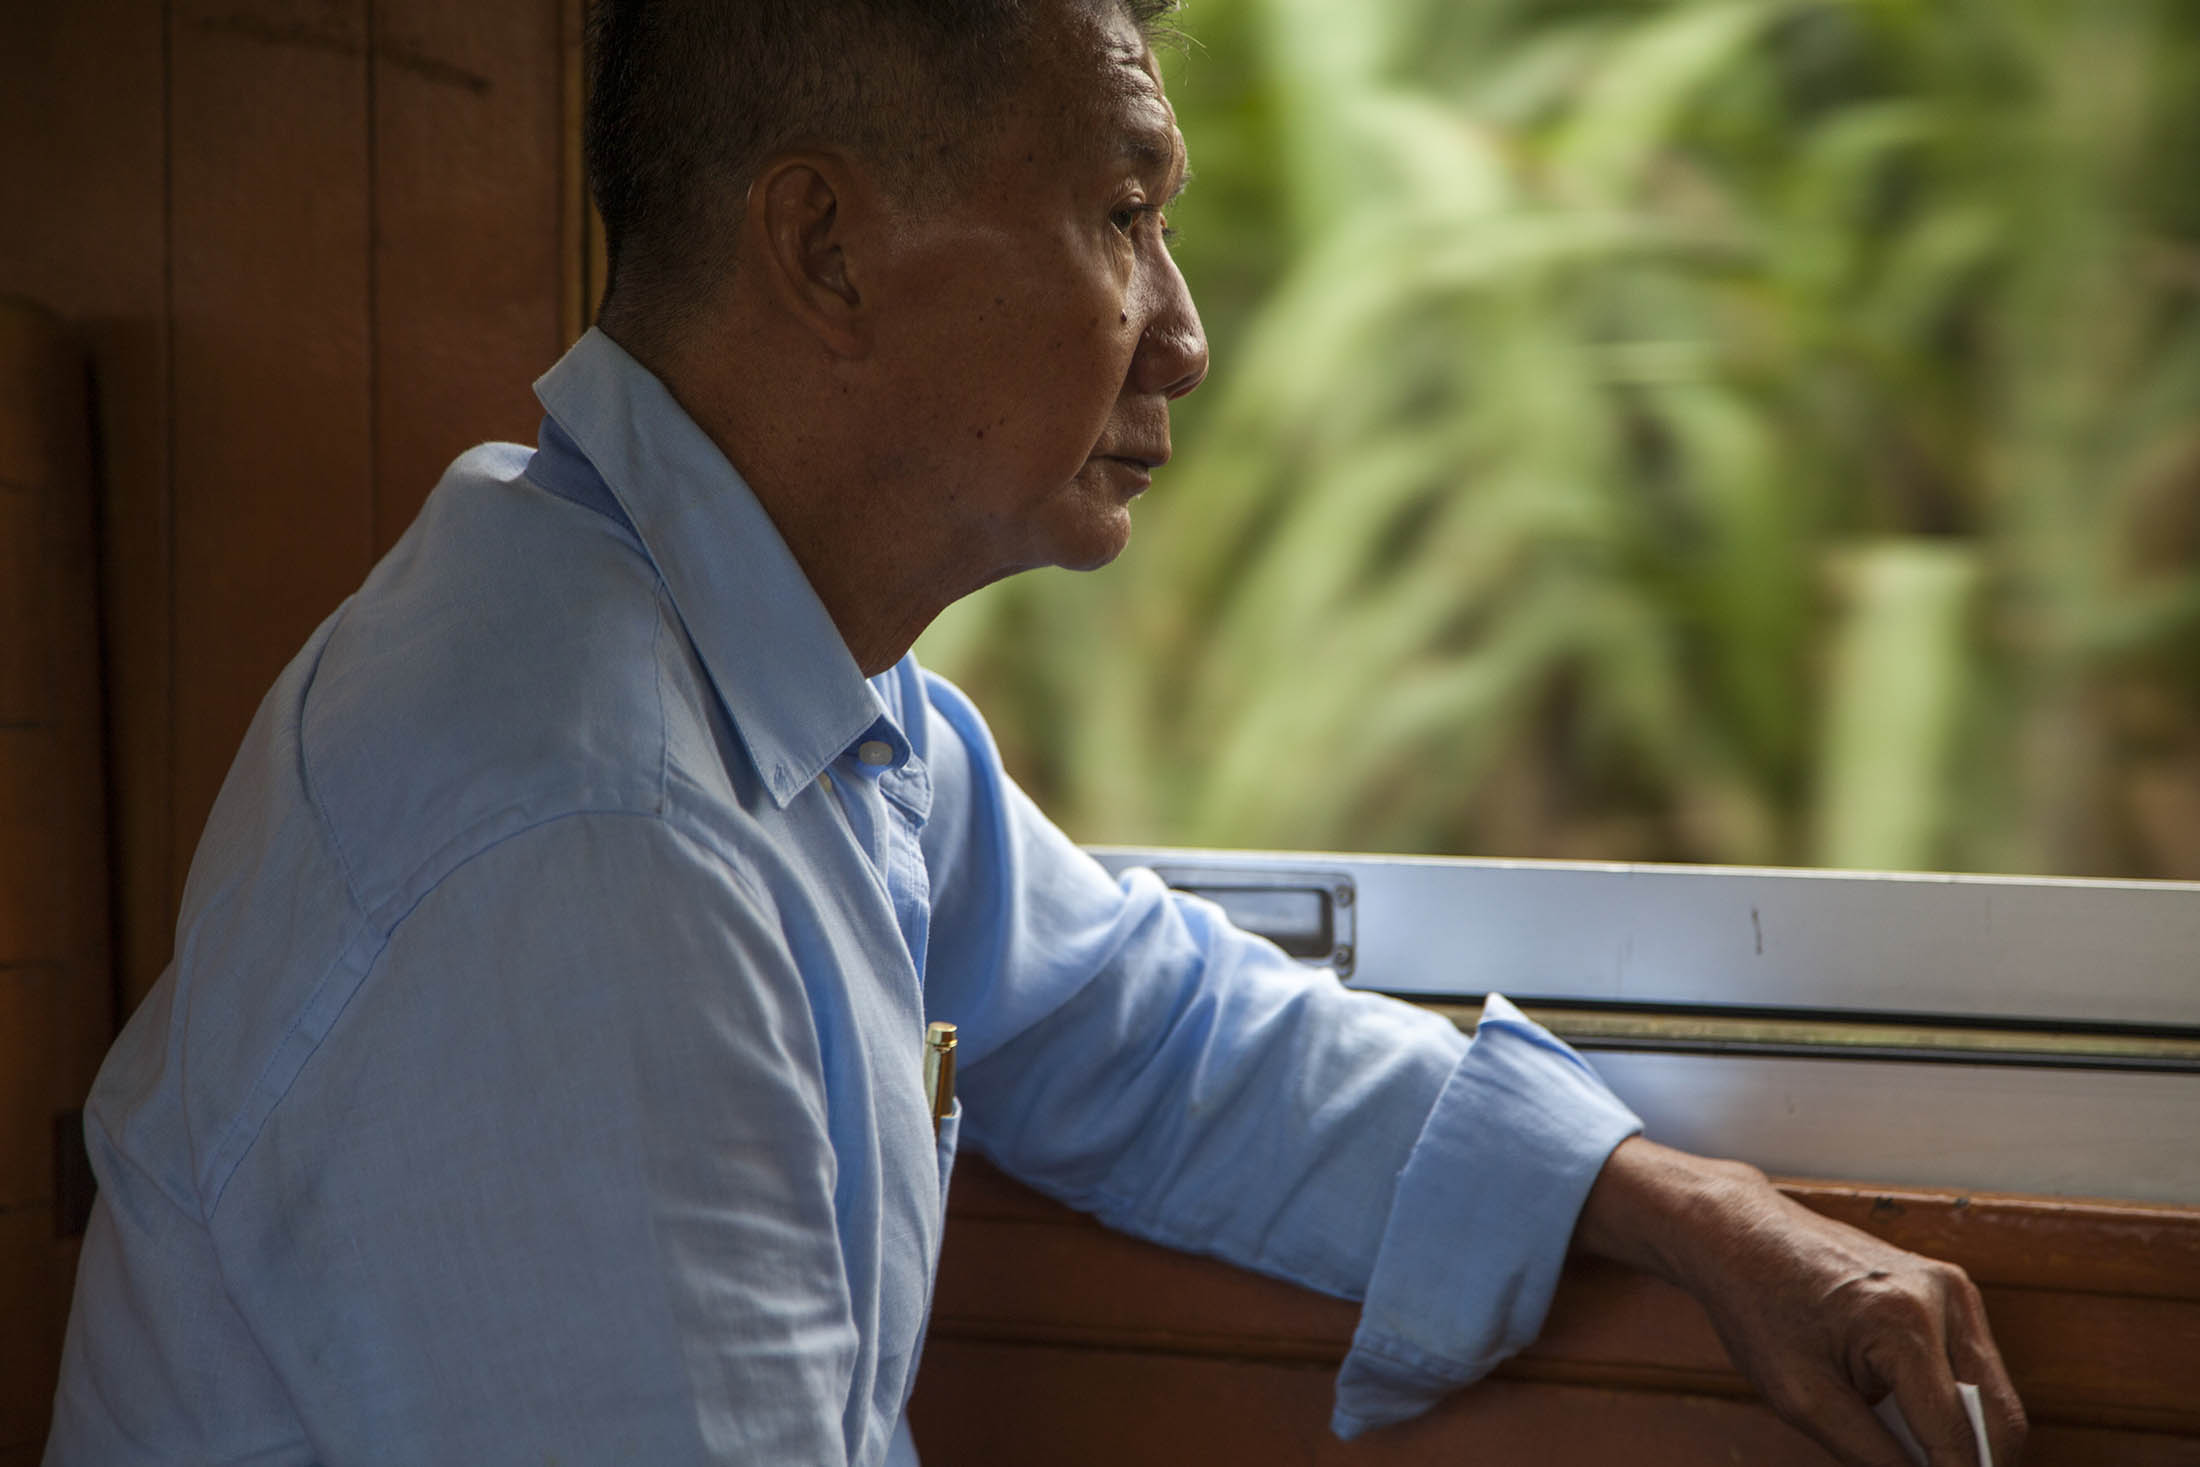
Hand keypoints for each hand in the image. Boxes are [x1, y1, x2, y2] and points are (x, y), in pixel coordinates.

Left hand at [1573, 1138, 2027, 1465]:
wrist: (1741, 1233)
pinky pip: (1974, 1363)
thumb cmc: (1758, 1306)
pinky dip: (1954, 1400)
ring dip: (1966, 1434)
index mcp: (1903, 1322)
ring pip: (1994, 1392)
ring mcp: (1951, 1285)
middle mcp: (1942, 1296)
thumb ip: (1868, 1455)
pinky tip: (1910, 1416)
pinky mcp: (1948, 1286)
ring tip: (1915, 1452)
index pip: (1956, 1435)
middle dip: (1976, 1462)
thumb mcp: (1800, 1398)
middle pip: (1999, 1416)